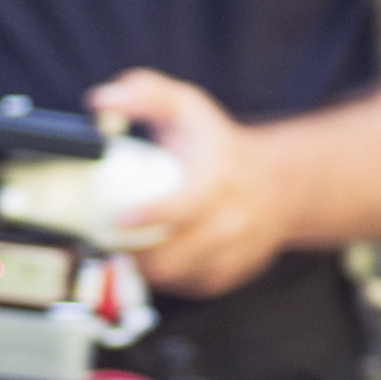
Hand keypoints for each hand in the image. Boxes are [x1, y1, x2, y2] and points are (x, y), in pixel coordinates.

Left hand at [87, 67, 302, 297]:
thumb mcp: (184, 106)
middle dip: (131, 252)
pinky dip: (163, 277)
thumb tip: (102, 102)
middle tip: (103, 237)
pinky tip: (151, 257)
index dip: (148, 217)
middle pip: (172, 257)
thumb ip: (144, 93)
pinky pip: (185, 286)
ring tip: (122, 247)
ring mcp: (232, 254)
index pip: (183, 208)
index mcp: (218, 181)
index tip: (117, 217)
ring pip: (175, 277)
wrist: (279, 183)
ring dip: (141, 268)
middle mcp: (231, 222)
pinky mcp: (228, 276)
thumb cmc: (218, 144)